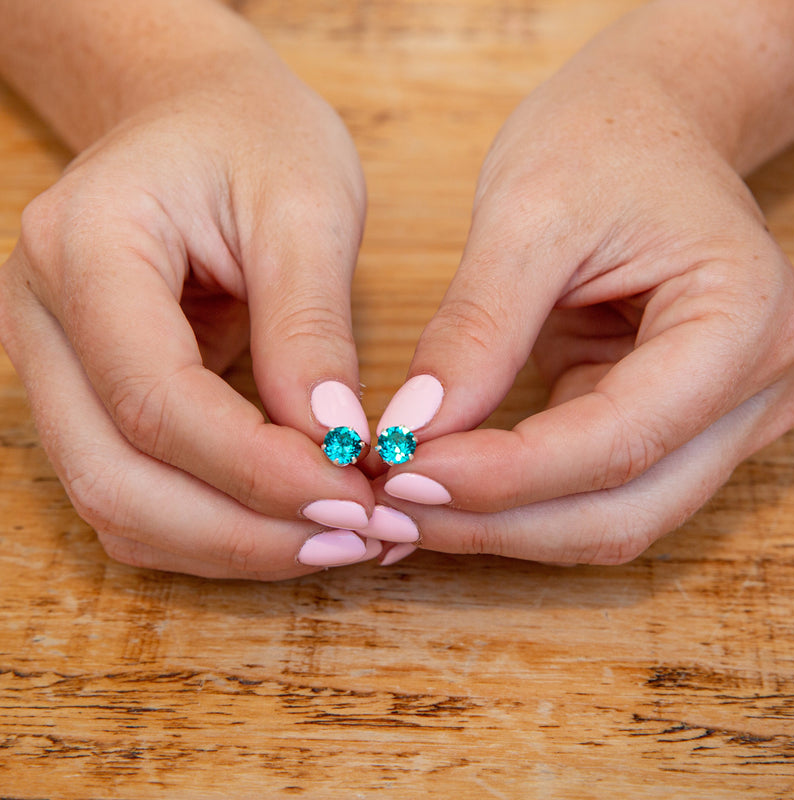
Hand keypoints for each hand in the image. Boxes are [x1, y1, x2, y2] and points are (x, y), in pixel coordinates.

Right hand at [0, 19, 380, 578]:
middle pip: (118, 478)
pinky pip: (137, 494)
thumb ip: (311, 330)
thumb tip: (337, 447)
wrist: (195, 114)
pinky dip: (214, 526)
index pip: (156, 398)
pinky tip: (293, 522)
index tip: (356, 497)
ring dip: (233, 544)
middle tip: (359, 537)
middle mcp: (43, 320)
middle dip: (245, 532)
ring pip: (120, 505)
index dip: (257, 470)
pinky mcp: (90, 397)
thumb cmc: (252, 137)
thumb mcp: (305, 208)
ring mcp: (55, 367)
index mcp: (85, 247)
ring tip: (341, 539)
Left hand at [372, 4, 793, 564]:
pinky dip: (514, 504)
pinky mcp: (666, 426)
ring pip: (608, 520)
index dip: (502, 476)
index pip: (617, 441)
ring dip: (502, 527)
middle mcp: (753, 390)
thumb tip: (413, 429)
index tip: (401, 473)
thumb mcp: (529, 212)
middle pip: (621, 510)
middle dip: (496, 523)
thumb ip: (477, 329)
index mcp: (741, 323)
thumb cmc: (603, 142)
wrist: (647, 127)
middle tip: (391, 511)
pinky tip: (444, 492)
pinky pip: (590, 494)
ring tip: (405, 508)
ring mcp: (715, 419)